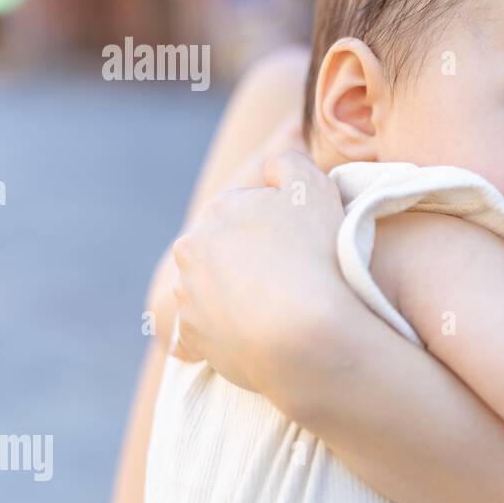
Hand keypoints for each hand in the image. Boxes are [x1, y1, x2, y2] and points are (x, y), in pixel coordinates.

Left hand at [169, 151, 348, 395]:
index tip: (302, 244)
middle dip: (248, 257)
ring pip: (209, 288)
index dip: (280, 225)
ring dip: (231, 293)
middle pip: (225, 248)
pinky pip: (199, 333)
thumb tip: (273, 167)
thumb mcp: (315, 187)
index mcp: (219, 210)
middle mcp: (192, 250)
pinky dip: (217, 332)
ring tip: (273, 307)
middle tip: (290, 275)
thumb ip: (289, 164)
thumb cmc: (314, 256)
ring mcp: (188, 296)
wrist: (302, 334)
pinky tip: (244, 335)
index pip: (250, 210)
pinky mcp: (192, 338)